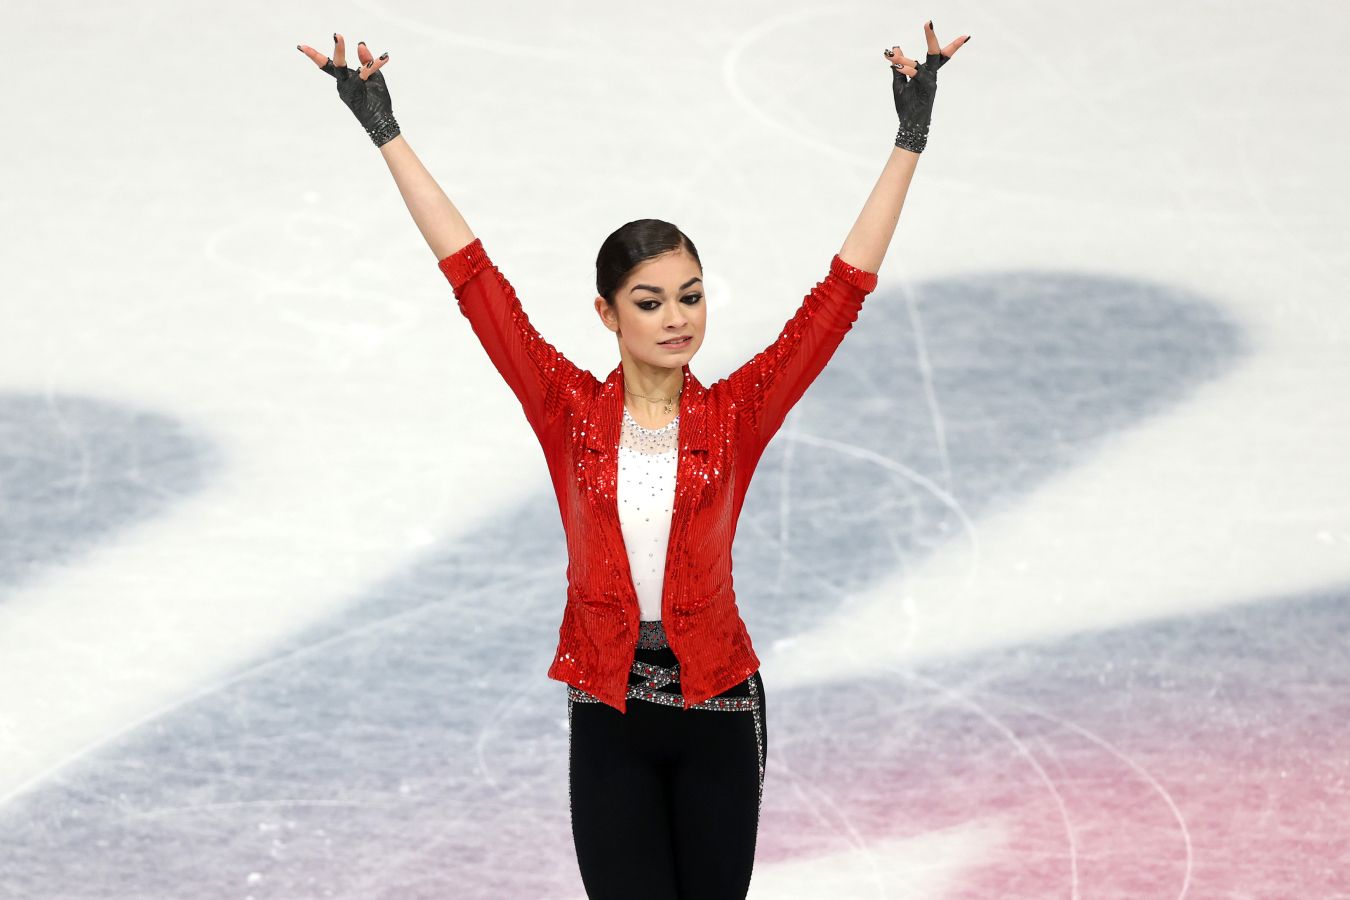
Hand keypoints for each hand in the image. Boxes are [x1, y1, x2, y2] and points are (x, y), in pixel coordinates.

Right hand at [296, 33, 399, 147]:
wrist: (382, 121)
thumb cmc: (377, 101)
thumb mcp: (374, 77)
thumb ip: (367, 60)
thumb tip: (360, 44)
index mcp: (345, 80)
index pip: (330, 66)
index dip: (316, 56)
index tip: (301, 47)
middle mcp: (342, 84)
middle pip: (328, 67)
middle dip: (315, 55)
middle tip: (306, 44)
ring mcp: (346, 88)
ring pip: (340, 68)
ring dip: (339, 51)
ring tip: (337, 37)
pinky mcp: (355, 91)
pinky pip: (364, 73)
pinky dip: (373, 65)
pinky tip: (383, 58)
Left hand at [883, 21, 968, 152]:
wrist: (910, 125)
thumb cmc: (907, 105)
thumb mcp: (898, 83)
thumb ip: (898, 66)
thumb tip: (895, 48)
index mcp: (927, 73)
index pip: (934, 54)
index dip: (934, 39)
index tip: (931, 23)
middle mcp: (931, 75)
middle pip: (937, 54)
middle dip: (932, 38)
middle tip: (928, 23)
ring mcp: (930, 83)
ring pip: (922, 64)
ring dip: (906, 60)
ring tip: (891, 57)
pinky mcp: (926, 91)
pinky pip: (916, 77)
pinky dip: (906, 70)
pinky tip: (896, 66)